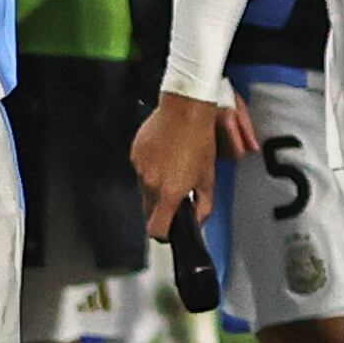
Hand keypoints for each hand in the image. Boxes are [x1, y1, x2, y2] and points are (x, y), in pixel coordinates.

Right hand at [133, 95, 226, 240]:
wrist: (185, 109)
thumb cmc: (200, 140)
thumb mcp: (209, 176)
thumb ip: (204, 205)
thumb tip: (198, 220)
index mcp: (168, 193)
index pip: (156, 229)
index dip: (163, 233)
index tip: (170, 230)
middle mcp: (150, 184)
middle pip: (149, 210)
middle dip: (161, 209)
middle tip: (176, 195)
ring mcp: (139, 168)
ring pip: (145, 188)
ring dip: (156, 185)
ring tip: (173, 166)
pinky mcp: (134, 153)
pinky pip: (141, 169)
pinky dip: (151, 167)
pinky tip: (165, 153)